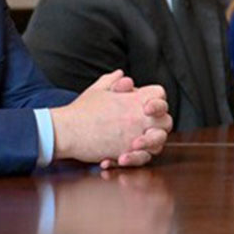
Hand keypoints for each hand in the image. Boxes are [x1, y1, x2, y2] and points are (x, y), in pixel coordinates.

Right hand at [51, 70, 171, 166]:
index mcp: (134, 99)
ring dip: (152, 142)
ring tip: (136, 142)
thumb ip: (112, 81)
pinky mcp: (126, 152)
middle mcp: (139, 117)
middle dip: (159, 123)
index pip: (160, 94)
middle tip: (145, 126)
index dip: (156, 99)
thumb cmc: (80, 110)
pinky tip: (124, 155)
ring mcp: (134, 135)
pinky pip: (143, 158)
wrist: (66, 130)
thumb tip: (120, 75)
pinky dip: (137, 158)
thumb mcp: (97, 90)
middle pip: (166, 120)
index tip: (146, 106)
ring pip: (159, 142)